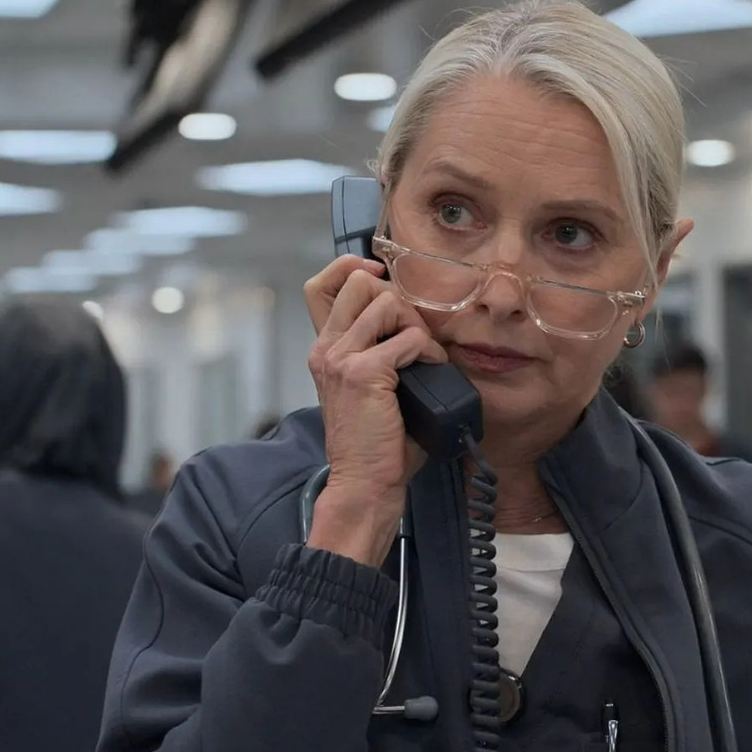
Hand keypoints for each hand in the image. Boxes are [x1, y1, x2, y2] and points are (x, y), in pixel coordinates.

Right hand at [305, 268, 446, 564]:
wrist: (364, 484)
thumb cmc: (376, 443)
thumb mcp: (368, 389)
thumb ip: (377, 352)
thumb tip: (413, 322)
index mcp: (324, 349)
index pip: (320, 283)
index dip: (352, 268)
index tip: (381, 279)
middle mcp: (326, 348)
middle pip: (357, 281)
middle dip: (396, 298)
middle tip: (413, 333)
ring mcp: (341, 357)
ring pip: (388, 303)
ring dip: (417, 325)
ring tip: (424, 357)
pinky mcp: (364, 372)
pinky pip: (409, 339)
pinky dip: (429, 352)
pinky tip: (431, 372)